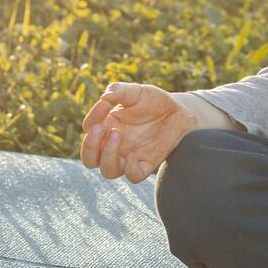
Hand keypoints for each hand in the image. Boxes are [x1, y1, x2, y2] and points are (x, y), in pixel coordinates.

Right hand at [79, 82, 196, 183]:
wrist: (178, 111)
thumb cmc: (153, 101)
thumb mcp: (136, 92)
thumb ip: (119, 91)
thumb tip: (104, 97)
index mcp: (107, 126)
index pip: (89, 129)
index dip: (92, 118)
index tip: (105, 104)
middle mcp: (114, 145)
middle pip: (90, 159)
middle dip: (90, 146)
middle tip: (100, 128)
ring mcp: (129, 157)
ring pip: (108, 171)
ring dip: (108, 156)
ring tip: (117, 134)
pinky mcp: (146, 165)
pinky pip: (133, 176)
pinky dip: (130, 170)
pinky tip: (134, 155)